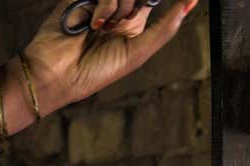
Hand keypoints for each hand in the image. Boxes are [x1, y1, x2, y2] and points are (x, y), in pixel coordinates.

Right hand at [21, 0, 196, 112]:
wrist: (57, 74)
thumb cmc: (95, 72)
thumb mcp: (138, 52)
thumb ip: (166, 27)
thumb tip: (192, 2)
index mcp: (132, 24)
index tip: (143, 12)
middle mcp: (115, 11)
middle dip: (135, 4)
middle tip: (122, 22)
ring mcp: (98, 2)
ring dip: (119, 7)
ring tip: (103, 28)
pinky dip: (104, 6)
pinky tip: (94, 25)